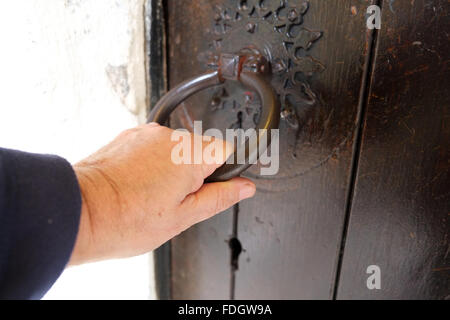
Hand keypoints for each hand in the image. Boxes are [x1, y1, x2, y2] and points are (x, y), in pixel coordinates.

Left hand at [69, 123, 255, 264]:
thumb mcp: (184, 217)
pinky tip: (138, 184)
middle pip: (200, 149)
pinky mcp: (128, 135)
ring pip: (176, 149)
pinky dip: (152, 162)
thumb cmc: (127, 219)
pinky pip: (153, 147)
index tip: (216, 185)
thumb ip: (220, 197)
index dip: (225, 169)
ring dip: (172, 168)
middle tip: (176, 199)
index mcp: (191, 155)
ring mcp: (147, 133)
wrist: (81, 212)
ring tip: (151, 195)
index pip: (227, 148)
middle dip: (195, 172)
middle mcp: (170, 136)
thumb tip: (245, 187)